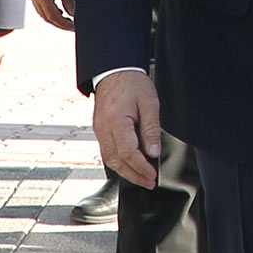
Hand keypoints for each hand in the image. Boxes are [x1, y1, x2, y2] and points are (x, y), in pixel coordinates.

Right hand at [27, 0, 74, 30]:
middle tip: (73, 27)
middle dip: (59, 24)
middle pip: (46, 16)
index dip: (64, 23)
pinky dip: (50, 11)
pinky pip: (40, 6)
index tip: (74, 27)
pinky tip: (61, 12)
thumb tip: (73, 14)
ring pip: (42, 13)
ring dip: (54, 18)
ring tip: (69, 21)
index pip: (53, 15)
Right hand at [91, 67, 163, 185]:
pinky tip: (130, 165)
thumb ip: (151, 129)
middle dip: (133, 175)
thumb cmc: (132, 84)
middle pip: (116, 161)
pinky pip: (107, 151)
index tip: (152, 174)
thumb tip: (153, 152)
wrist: (114, 71)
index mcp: (116, 121)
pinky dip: (118, 162)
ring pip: (109, 159)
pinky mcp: (99, 130)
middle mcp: (103, 128)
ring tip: (142, 177)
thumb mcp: (149, 103)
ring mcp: (99, 130)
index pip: (127, 153)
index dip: (141, 167)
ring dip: (125, 171)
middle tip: (149, 182)